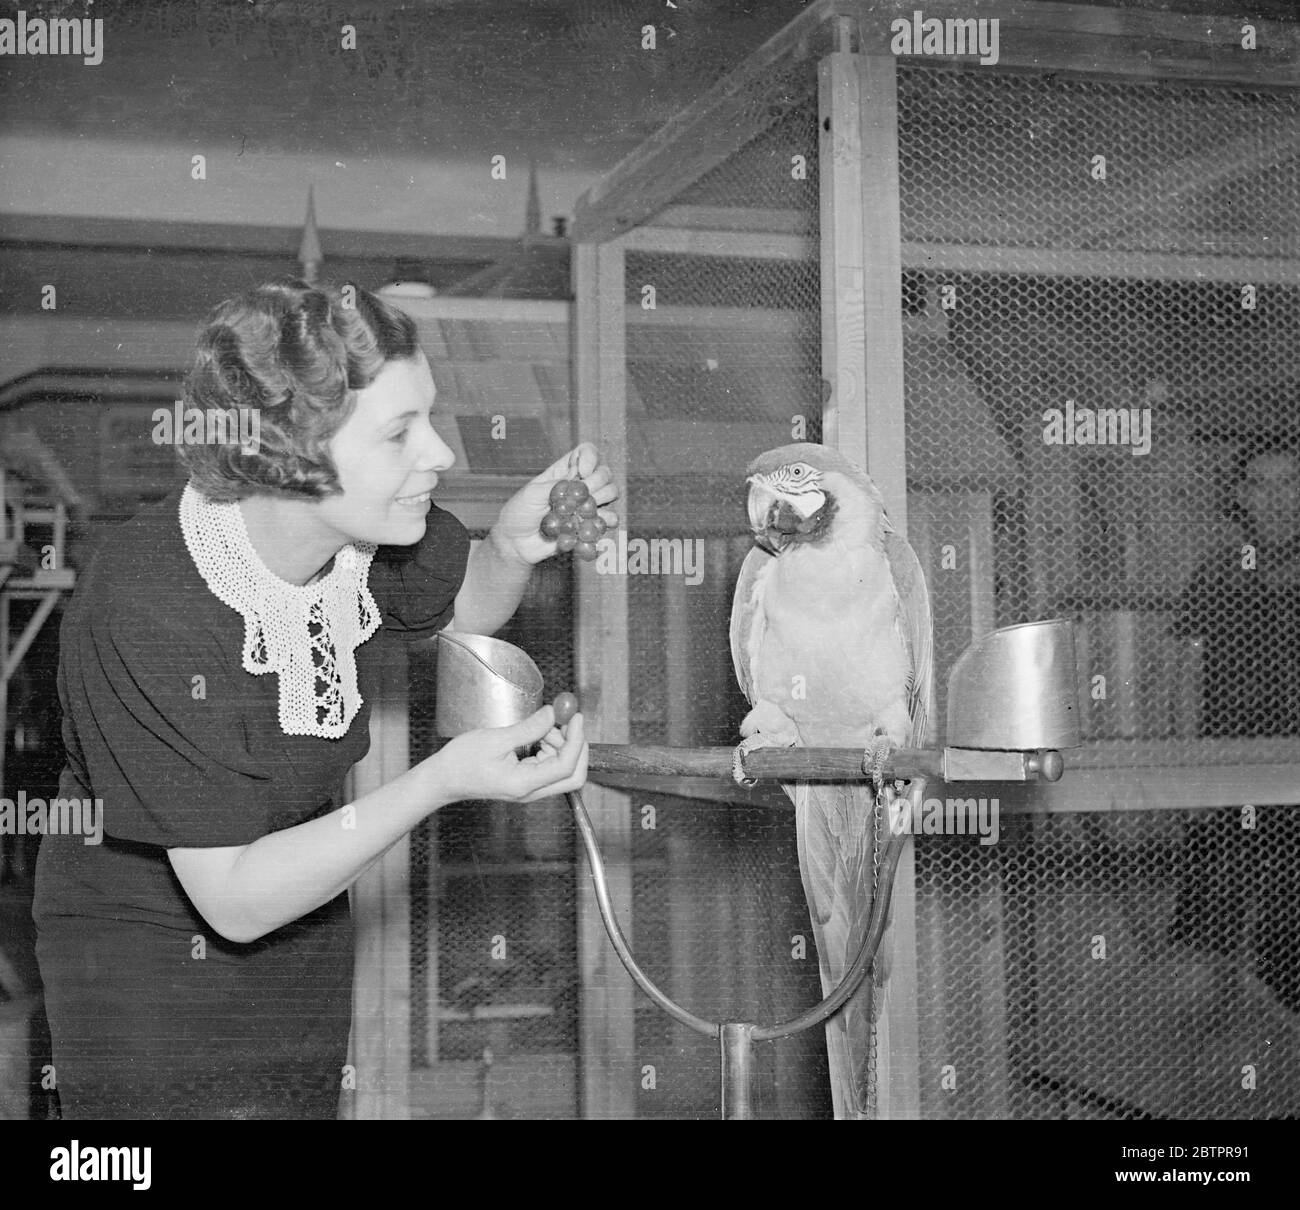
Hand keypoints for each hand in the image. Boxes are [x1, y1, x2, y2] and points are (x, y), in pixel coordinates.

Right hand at [425, 706, 587, 805]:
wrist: (444, 779)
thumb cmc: (462, 762)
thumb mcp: (496, 739)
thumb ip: (529, 728)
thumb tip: (552, 714)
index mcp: (524, 783)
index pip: (566, 766)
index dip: (577, 740)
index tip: (576, 717)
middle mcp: (532, 791)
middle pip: (572, 774)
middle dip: (573, 745)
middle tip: (562, 722)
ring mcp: (530, 788)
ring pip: (563, 768)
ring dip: (559, 744)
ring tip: (538, 728)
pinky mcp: (527, 782)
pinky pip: (549, 765)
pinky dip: (549, 748)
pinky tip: (534, 736)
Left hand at [490, 443, 618, 565]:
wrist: (517, 543)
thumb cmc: (519, 514)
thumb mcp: (531, 493)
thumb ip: (555, 485)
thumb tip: (578, 481)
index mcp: (564, 472)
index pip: (586, 453)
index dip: (590, 457)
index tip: (582, 472)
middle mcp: (579, 486)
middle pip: (604, 472)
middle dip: (598, 481)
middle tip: (582, 495)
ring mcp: (586, 505)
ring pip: (611, 492)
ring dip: (603, 498)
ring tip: (584, 510)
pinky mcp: (589, 525)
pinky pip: (609, 519)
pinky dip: (606, 521)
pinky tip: (594, 524)